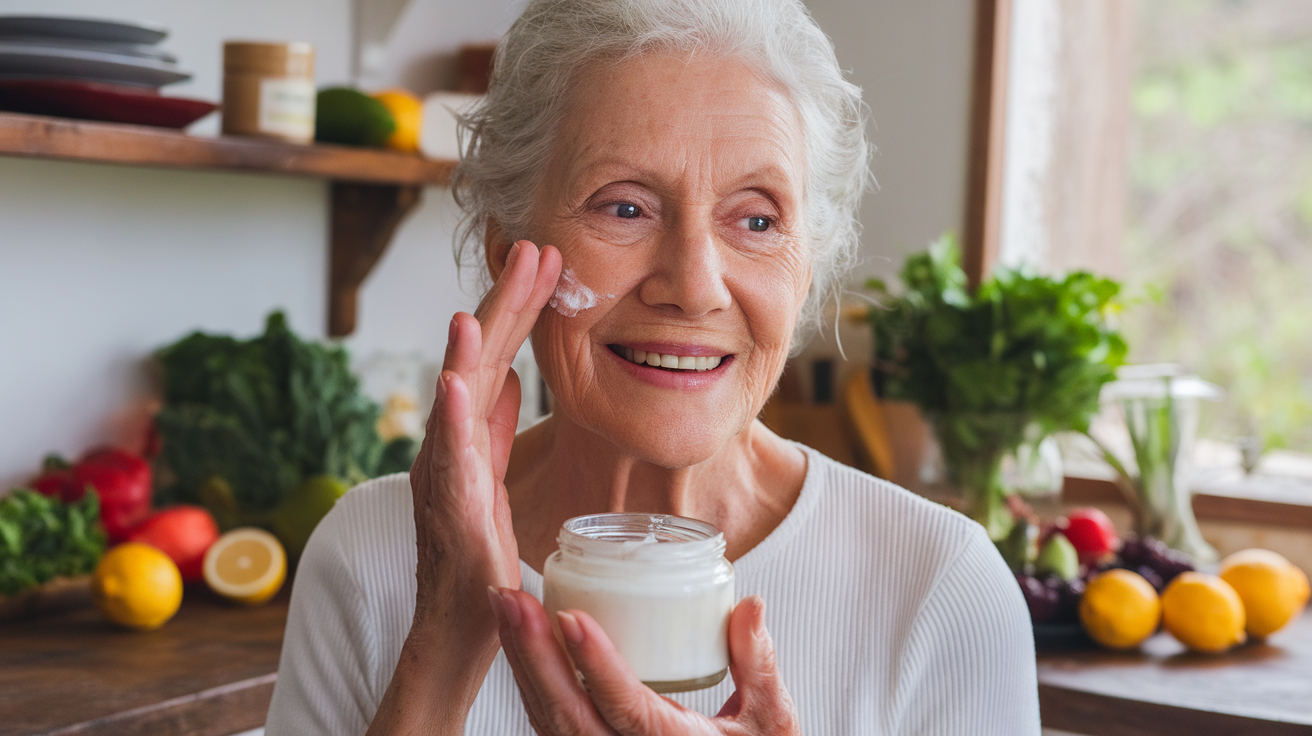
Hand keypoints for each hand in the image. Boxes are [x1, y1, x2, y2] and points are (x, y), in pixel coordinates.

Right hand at [409, 240, 560, 629]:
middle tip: (533, 250)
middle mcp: (449, 446)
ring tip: (482, 299)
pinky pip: (449, 458)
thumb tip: (510, 377)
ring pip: (456, 399)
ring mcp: (445, 476)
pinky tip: (456, 378)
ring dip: (470, 347)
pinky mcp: (449, 511)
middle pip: (479, 362)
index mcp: (467, 435)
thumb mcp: (494, 477)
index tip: (547, 260)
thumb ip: (496, 428)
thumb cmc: (476, 558)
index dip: (519, 308)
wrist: (457, 628)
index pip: (497, 357)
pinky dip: (451, 416)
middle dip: (505, 304)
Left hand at [490, 590, 800, 734]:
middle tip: (510, 599)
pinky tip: (518, 642)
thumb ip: (758, 663)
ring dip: (522, 662)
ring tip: (504, 606)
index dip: (596, 664)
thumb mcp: (772, 721)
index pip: (627, 708)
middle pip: (566, 716)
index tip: (570, 617)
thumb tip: (750, 605)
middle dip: (533, 654)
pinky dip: (530, 683)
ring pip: (548, 722)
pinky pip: (551, 726)